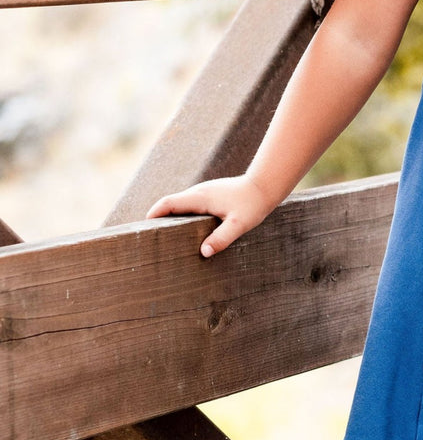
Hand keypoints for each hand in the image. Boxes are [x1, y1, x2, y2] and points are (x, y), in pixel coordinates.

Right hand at [146, 175, 277, 257]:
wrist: (265, 186)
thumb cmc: (253, 205)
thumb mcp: (239, 224)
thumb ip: (222, 238)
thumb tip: (203, 252)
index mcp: (199, 198)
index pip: (167, 203)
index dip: (152, 215)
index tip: (141, 229)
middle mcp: (198, 192)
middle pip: (169, 204)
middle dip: (157, 219)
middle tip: (148, 240)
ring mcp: (203, 192)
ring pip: (179, 204)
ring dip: (169, 218)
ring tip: (163, 239)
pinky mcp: (210, 195)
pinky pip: (189, 205)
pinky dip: (181, 216)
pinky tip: (185, 231)